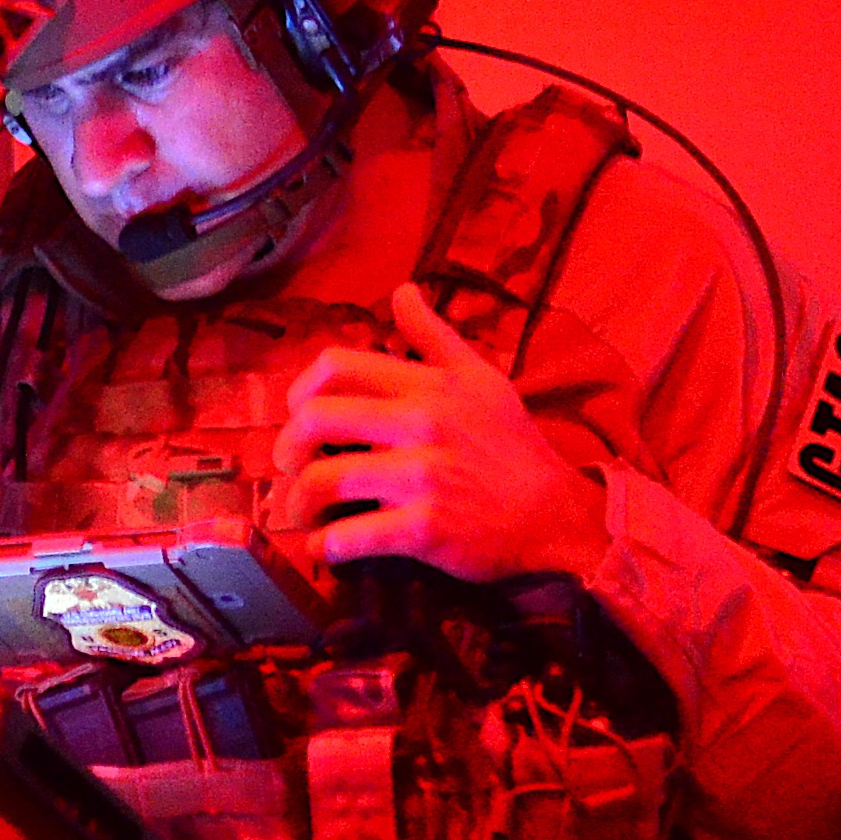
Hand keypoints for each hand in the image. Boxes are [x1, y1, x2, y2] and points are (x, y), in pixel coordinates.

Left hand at [270, 283, 608, 581]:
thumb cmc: (511, 447)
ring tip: (300, 513)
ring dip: (297, 503)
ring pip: (324, 481)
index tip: (298, 415)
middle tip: (289, 467)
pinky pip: (349, 537)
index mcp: (427, 386)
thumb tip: (402, 291)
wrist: (554, 516)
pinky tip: (320, 548)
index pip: (337, 366)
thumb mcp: (481, 378)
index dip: (300, 390)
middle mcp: (420, 424)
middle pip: (316, 420)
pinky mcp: (423, 529)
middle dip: (286, 448)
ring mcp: (420, 478)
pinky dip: (322, 547)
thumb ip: (434, 336)